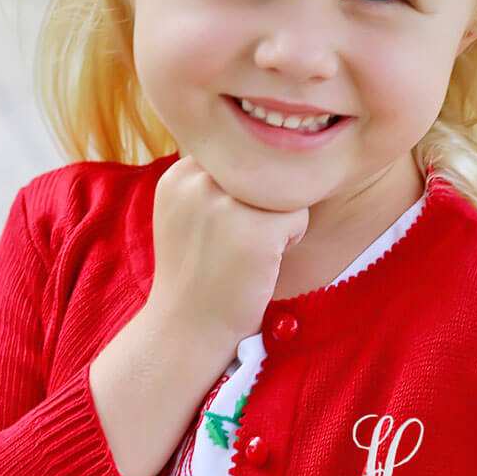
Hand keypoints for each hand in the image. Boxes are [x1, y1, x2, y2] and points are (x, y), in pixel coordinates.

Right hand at [144, 155, 309, 345]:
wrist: (188, 329)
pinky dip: (291, 238)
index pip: (237, 159)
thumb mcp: (185, 213)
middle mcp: (197, 183)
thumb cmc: (197, 273)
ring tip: (249, 250)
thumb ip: (209, 180)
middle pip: (261, 170)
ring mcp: (227, 205)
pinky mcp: (257, 229)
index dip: (239, 192)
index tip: (219, 229)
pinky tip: (263, 261)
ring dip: (276, 218)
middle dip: (260, 202)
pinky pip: (298, 214)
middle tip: (236, 242)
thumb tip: (256, 146)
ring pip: (282, 189)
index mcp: (177, 176)